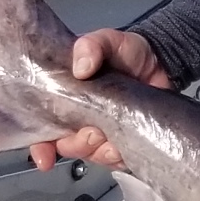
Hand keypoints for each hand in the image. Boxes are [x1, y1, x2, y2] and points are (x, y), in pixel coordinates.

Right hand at [29, 30, 168, 172]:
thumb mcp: (107, 40)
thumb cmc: (125, 52)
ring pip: (92, 155)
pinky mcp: (124, 142)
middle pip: (66, 146)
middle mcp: (78, 120)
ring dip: (101, 149)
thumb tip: (81, 67)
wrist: (160, 62)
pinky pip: (117, 160)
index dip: (39, 147)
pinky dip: (120, 154)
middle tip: (93, 129)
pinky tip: (126, 141)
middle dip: (78, 143)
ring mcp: (101, 134)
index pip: (41, 130)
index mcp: (63, 99)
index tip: (44, 158)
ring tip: (112, 130)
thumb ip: (91, 46)